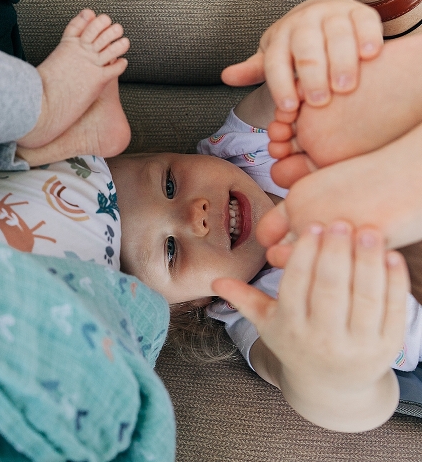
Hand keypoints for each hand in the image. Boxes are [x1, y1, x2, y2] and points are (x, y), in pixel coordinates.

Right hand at [213, 222, 408, 431]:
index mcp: (291, 327)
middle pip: (330, 289)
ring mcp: (357, 344)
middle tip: (341, 222)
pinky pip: (392, 309)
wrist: (332, 386)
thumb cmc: (296, 344)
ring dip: (368, 261)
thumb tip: (214, 281)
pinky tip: (391, 256)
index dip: (305, 255)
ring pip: (364, 296)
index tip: (313, 226)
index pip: (296, 285)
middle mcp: (322, 338)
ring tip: (368, 232)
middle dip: (336, 252)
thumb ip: (244, 299)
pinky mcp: (387, 346)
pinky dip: (394, 282)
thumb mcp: (268, 324)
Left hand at [221, 0, 382, 116]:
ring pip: (336, 35)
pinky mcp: (359, 11)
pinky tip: (370, 56)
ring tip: (345, 87)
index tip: (290, 108)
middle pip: (306, 49)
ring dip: (341, 61)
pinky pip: (365, 21)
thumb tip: (225, 77)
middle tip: (319, 102)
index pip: (276, 62)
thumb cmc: (294, 46)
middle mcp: (304, 23)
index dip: (281, 85)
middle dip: (311, 76)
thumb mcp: (272, 56)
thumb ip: (253, 70)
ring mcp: (332, 15)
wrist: (322, 11)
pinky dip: (368, 37)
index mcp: (280, 38)